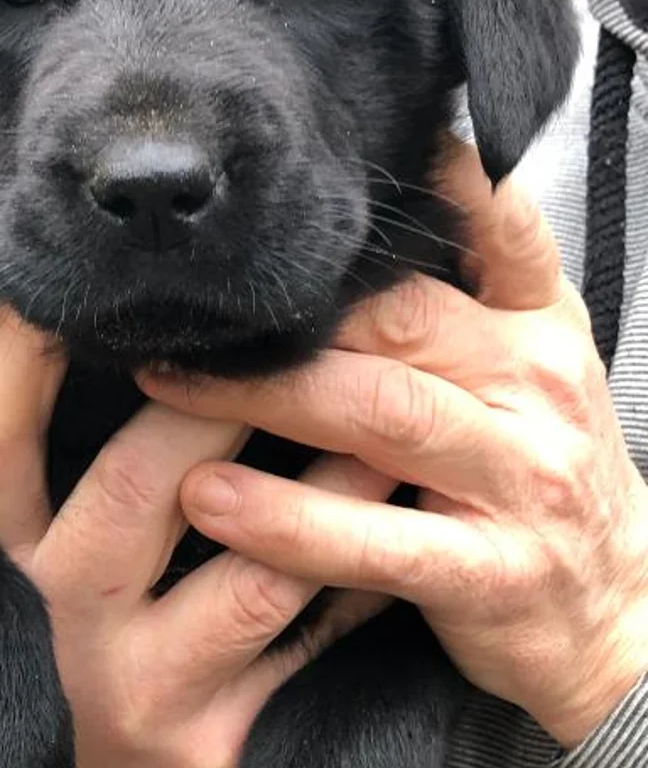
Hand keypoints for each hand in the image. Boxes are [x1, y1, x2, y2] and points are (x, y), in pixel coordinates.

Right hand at [0, 308, 389, 767]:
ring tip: (383, 402)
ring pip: (257, 569)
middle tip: (282, 319)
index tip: (65, 287)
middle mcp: (51, 632)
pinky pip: (306, 640)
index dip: (15, 359)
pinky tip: (393, 512)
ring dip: (330, 480)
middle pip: (139, 485)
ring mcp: (141, 692)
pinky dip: (355, 572)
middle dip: (221, 394)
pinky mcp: (214, 743)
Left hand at [140, 139, 647, 749]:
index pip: (505, 233)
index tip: (362, 148)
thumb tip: (357, 218)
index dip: (446, 182)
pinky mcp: (491, 573)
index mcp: (542, 330)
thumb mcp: (528, 374)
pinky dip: (287, 521)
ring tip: (165, 382)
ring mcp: (521, 482)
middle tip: (181, 306)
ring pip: (380, 417)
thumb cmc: (538, 478)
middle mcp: (539, 389)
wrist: (619, 618)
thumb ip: (464, 300)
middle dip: (284, 315)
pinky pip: (376, 540)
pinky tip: (210, 500)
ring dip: (262, 397)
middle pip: (400, 323)